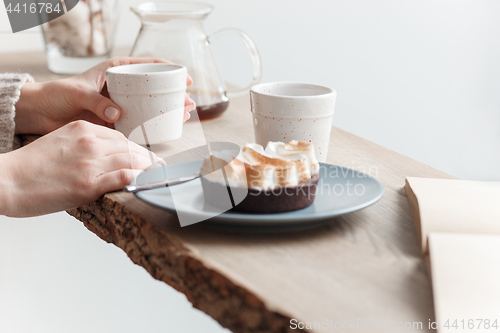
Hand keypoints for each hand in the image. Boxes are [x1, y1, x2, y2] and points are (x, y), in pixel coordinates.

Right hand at [0, 120, 163, 216]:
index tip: (145, 155)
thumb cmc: (29, 166)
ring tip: (157, 176)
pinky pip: (123, 178)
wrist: (6, 181)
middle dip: (147, 158)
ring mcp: (90, 163)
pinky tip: (145, 182)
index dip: (136, 148)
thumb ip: (84, 145)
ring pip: (131, 161)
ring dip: (147, 169)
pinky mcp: (88, 184)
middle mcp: (90, 142)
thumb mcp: (60, 142)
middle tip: (159, 166)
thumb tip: (105, 157)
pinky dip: (138, 179)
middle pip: (129, 148)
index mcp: (82, 129)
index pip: (120, 137)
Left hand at [14, 57, 194, 134]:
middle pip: (153, 88)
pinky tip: (164, 130)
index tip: (184, 77)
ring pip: (149, 106)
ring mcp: (119, 104)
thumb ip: (97, 101)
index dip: (167, 70)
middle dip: (173, 95)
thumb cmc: (57, 94)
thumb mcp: (77, 92)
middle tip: (189, 103)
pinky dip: (151, 127)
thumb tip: (117, 113)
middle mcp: (120, 87)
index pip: (146, 65)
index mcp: (114, 71)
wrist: (42, 113)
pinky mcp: (115, 121)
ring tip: (183, 116)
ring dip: (166, 112)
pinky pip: (137, 123)